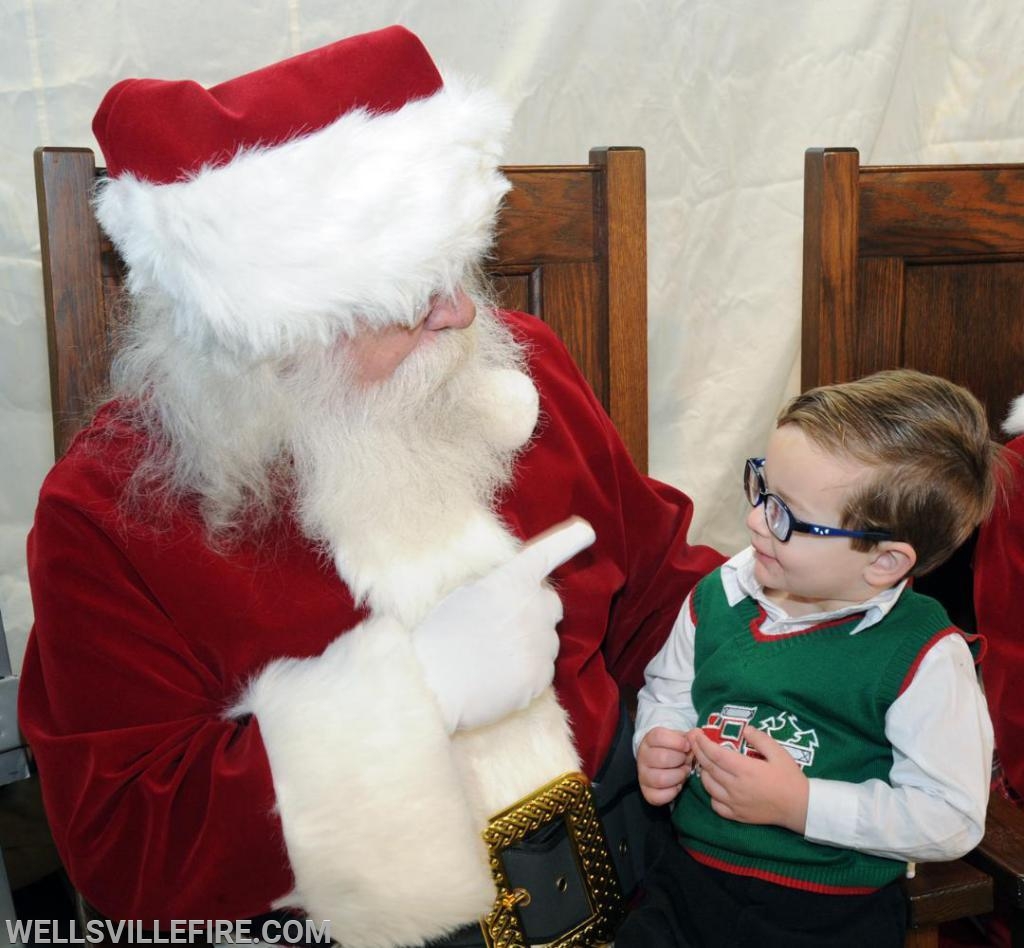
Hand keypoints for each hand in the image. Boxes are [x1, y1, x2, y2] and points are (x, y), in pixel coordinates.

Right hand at [411, 517, 595, 732]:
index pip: (546, 553)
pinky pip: (542, 670)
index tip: (586, 531)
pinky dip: (526, 674)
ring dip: (531, 643)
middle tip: (509, 624)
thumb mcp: (459, 594)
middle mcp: (534, 606)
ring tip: (494, 658)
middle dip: (537, 609)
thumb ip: (491, 587)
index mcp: (511, 580)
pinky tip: (497, 679)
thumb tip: (503, 594)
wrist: (430, 683)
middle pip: (551, 603)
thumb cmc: (435, 636)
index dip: (568, 540)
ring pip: (548, 639)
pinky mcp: (541, 676)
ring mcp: (541, 642)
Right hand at [637, 727, 692, 804]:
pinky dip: (673, 791)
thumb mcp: (680, 738)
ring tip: (684, 772)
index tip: (687, 746)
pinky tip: (678, 784)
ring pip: (660, 779)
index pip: (659, 737)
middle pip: (661, 758)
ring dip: (678, 776)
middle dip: (680, 760)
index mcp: (649, 740)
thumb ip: (690, 736)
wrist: (663, 762)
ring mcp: (643, 775)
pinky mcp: (647, 792)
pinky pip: (659, 796)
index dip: (677, 742)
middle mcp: (643, 757)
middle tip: (686, 761)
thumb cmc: (674, 749)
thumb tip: (697, 734)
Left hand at [689, 725, 808, 832]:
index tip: (696, 733)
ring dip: (702, 771)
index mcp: (745, 769)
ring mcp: (734, 803)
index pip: (715, 754)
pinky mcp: (737, 815)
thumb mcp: (779, 753)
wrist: (801, 808)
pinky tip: (714, 785)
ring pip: (708, 786)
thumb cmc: (790, 778)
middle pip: (708, 767)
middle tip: (692, 740)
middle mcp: (735, 787)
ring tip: (704, 760)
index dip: (702, 742)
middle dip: (697, 751)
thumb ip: (760, 739)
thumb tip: (745, 730)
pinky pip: (715, 805)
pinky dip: (711, 793)